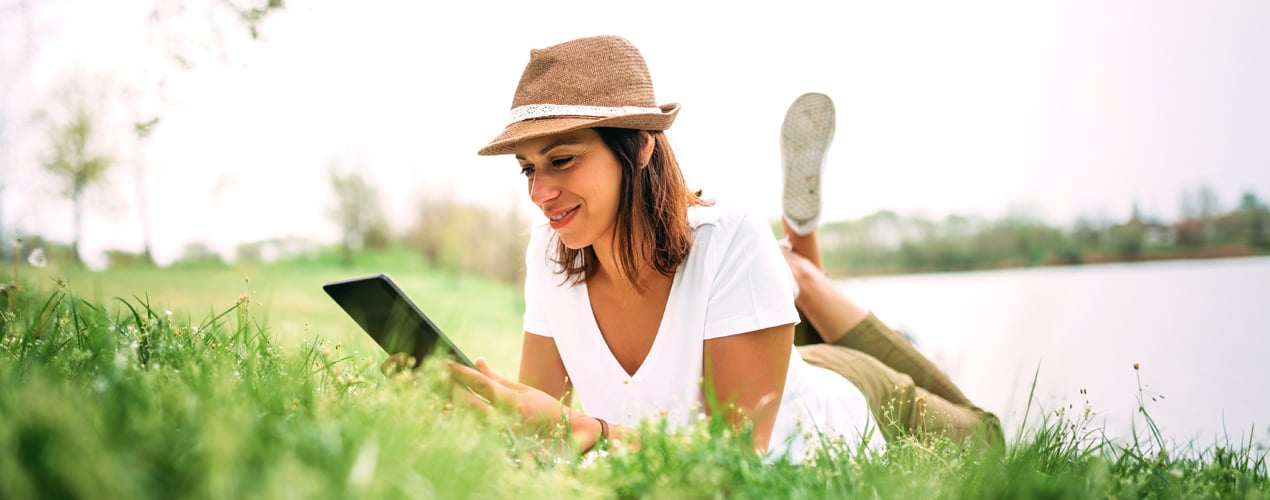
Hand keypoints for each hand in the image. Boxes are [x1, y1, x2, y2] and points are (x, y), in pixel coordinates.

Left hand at [447, 358, 568, 434]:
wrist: (566, 434)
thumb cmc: (545, 408)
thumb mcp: (523, 389)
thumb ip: (497, 378)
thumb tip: (478, 361)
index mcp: (513, 402)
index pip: (481, 384)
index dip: (461, 373)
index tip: (444, 364)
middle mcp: (505, 419)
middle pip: (469, 403)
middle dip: (451, 389)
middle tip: (436, 376)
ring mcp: (502, 434)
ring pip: (469, 418)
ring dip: (454, 404)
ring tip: (439, 390)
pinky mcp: (499, 444)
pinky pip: (477, 429)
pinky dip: (464, 418)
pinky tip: (452, 409)